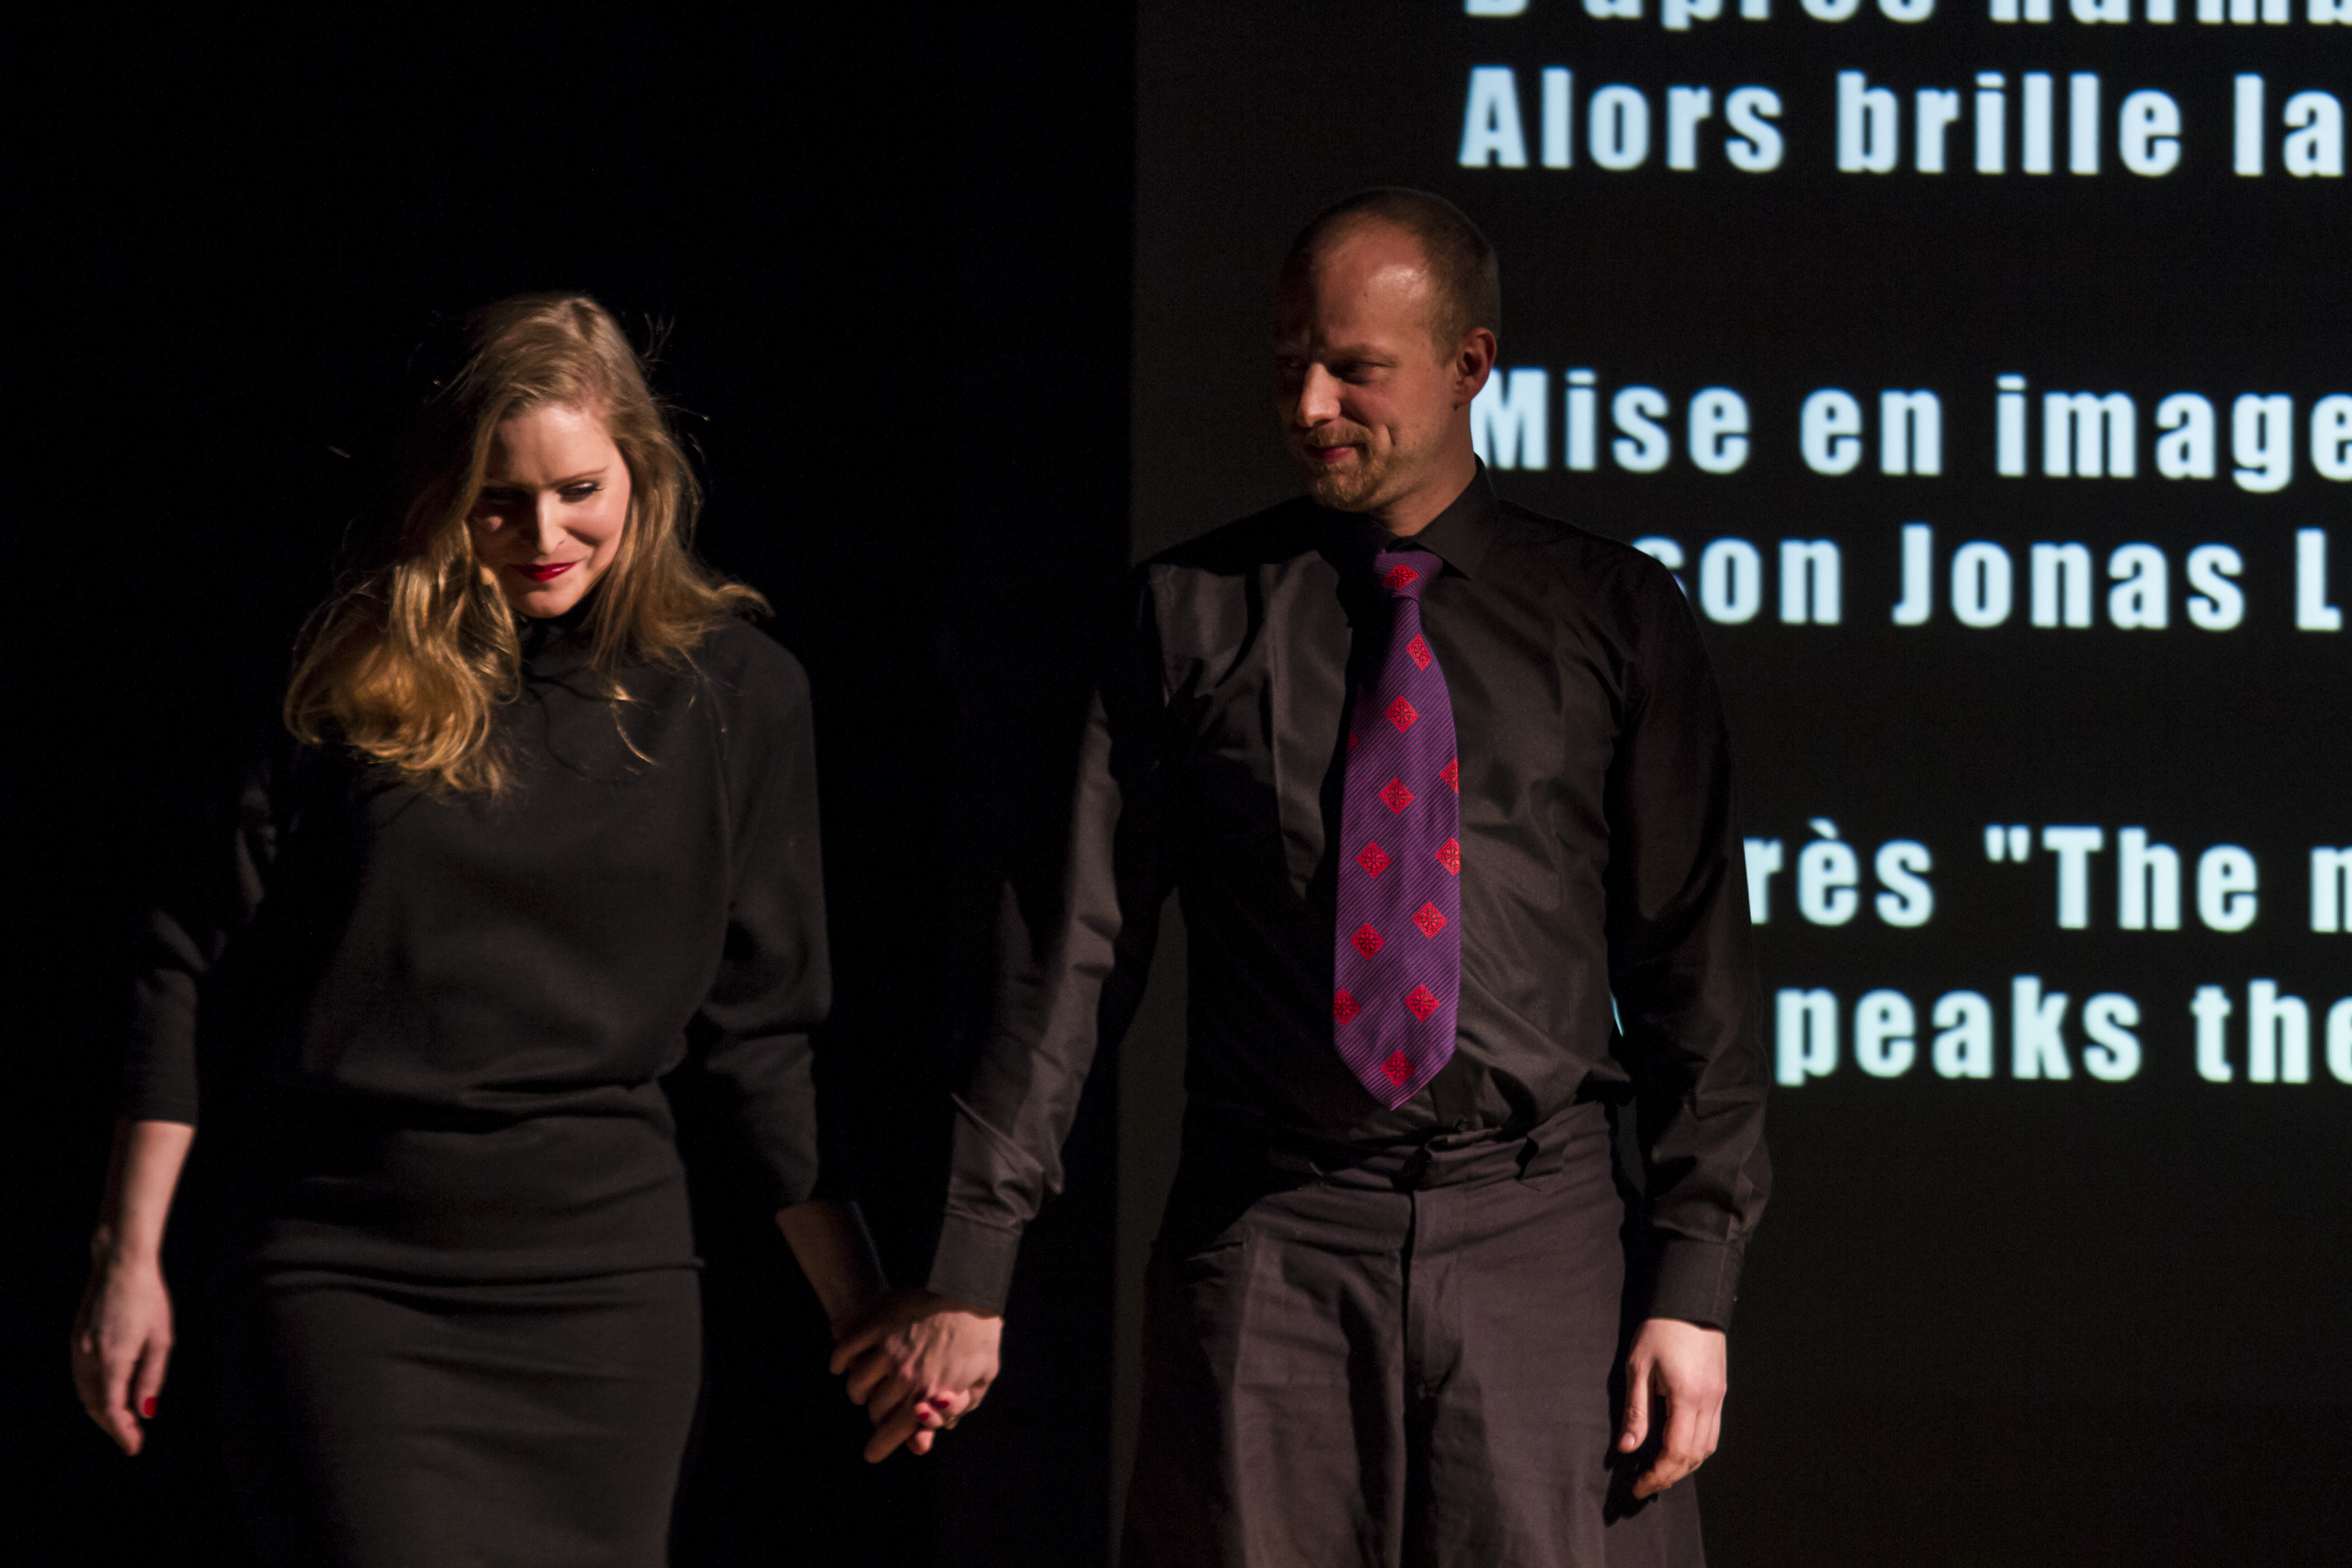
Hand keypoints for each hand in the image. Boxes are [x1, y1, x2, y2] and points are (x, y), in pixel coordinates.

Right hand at [71, 1244, 173, 1455]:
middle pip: (95, 1406)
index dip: (122, 1432)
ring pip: (84, 1393)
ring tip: (123, 1421)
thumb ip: (152, 1377)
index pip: (112, 1409)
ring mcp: (78, 1348)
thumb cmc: (148, 1299)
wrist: (120, 1266)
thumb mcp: (161, 1339)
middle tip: (132, 1438)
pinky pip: (80, 1377)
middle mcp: (88, 1358)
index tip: (134, 1447)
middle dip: (113, 1425)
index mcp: (113, 1359)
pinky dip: (93, 1393)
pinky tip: (108, 1395)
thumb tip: (146, 1410)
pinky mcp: (75, 1339)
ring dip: (101, 1411)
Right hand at [829, 1289, 1002, 1463]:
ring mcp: (888, 1350)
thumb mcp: (978, 1382)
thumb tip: (923, 1442)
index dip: (879, 1448)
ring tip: (866, 1386)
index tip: (872, 1452)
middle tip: (885, 1409)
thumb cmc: (980, 1338)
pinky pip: (846, 1350)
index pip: (891, 1434)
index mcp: (930, 1394)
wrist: (972, 1290)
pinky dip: (839, 1361)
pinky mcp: (877, 1325)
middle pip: (874, 1411)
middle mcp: (905, 1377)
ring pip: (857, 1385)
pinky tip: (841, 1365)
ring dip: (859, 1390)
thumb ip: (952, 1413)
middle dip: (879, 1415)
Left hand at [1616, 1317, 1726, 1498]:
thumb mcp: (1638, 1367)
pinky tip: (1678, 1447)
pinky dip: (1696, 1447)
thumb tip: (1627, 1447)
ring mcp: (1718, 1397)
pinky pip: (1713, 1431)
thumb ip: (1635, 1411)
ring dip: (1685, 1464)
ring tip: (1660, 1470)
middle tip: (1646, 1484)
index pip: (1676, 1452)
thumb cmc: (1659, 1329)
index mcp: (1687, 1397)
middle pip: (1695, 1456)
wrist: (1689, 1299)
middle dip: (1670, 1475)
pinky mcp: (1720, 1390)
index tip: (1638, 1486)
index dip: (1658, 1475)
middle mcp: (1709, 1402)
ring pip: (1708, 1447)